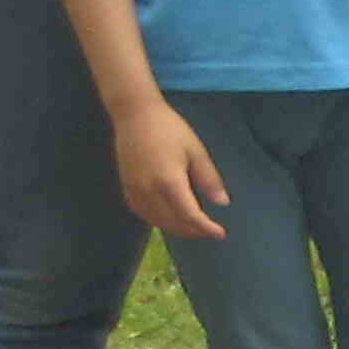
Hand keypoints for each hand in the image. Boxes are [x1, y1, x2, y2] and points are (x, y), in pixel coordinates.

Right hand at [113, 102, 230, 238]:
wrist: (135, 114)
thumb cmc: (169, 128)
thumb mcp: (196, 151)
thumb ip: (209, 179)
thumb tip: (223, 203)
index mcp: (169, 181)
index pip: (189, 215)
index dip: (206, 228)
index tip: (220, 233)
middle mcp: (149, 190)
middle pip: (173, 222)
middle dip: (193, 231)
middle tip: (208, 230)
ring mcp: (135, 189)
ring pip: (156, 221)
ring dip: (175, 228)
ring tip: (192, 227)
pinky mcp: (126, 186)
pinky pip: (142, 212)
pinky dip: (157, 220)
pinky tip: (169, 218)